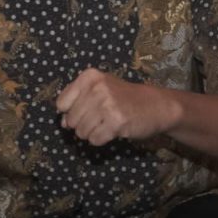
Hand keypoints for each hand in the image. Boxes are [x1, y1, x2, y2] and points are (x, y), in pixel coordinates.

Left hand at [55, 68, 177, 146]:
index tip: (85, 110)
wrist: (156, 105)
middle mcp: (97, 87)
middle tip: (100, 119)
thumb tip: (63, 123)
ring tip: (106, 124)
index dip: (70, 112)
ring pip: (81, 132)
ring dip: (92, 133)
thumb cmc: (124, 98)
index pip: (61, 103)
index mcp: (89, 77)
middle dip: (82, 125)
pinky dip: (101, 139)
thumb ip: (77, 102)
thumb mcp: (99, 90)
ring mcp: (106, 104)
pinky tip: (112, 130)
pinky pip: (94, 140)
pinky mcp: (116, 122)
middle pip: (71, 120)